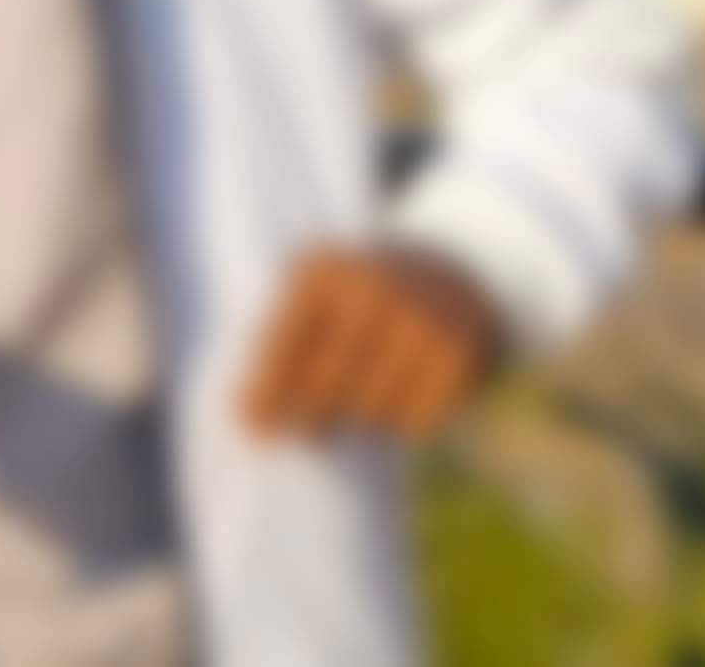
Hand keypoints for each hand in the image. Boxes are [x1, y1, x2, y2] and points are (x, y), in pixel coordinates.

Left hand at [237, 242, 501, 441]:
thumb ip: (273, 362)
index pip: (281, 346)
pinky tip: (408, 387)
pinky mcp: (458, 348)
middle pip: (324, 386)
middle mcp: (369, 284)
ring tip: (369, 385)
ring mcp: (418, 313)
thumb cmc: (357, 306)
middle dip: (313, 415)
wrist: (448, 273)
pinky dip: (408, 420)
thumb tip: (246, 424)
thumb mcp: (310, 310)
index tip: (251, 433)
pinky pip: (417, 420)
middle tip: (313, 425)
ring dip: (364, 415)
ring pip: (371, 408)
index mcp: (318, 270)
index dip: (264, 394)